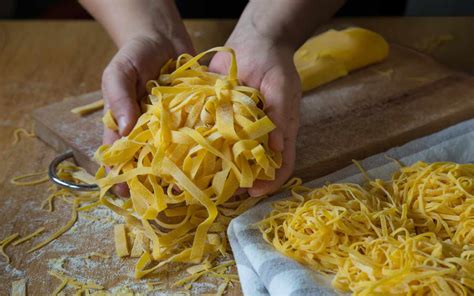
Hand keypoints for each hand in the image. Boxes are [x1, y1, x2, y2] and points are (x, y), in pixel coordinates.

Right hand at [102, 33, 193, 195]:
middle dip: (155, 180)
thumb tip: (125, 127)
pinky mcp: (194, 116)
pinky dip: (204, 145)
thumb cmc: (134, 55)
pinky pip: (198, 133)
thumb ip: (118, 95)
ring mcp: (174, 125)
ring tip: (191, 186)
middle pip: (150, 160)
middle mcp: (151, 130)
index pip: (121, 155)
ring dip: (182, 168)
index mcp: (126, 125)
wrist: (163, 37)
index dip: (122, 176)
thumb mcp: (119, 71)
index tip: (126, 195)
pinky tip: (213, 158)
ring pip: (176, 153)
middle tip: (164, 196)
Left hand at [209, 36, 300, 196]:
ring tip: (203, 179)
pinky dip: (203, 145)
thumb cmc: (274, 65)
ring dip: (220, 168)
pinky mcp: (220, 117)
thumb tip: (277, 149)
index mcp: (279, 132)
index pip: (280, 165)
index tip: (253, 193)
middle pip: (253, 165)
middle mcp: (258, 135)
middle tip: (222, 192)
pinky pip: (212, 135)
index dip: (270, 182)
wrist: (254, 41)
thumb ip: (280, 116)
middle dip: (241, 181)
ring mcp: (238, 128)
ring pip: (230, 155)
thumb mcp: (281, 87)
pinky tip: (190, 151)